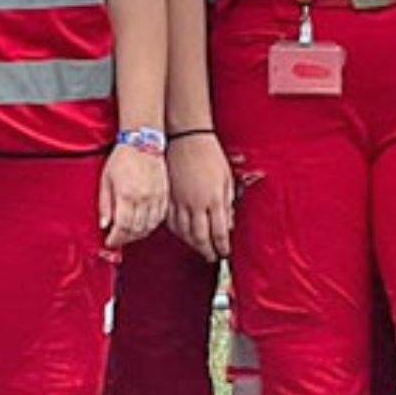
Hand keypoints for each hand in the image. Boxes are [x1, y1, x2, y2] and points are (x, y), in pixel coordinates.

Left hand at [100, 143, 168, 246]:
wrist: (142, 142)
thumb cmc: (123, 158)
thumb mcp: (105, 180)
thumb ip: (104, 204)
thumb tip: (104, 224)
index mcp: (126, 195)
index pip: (122, 227)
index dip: (115, 239)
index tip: (110, 242)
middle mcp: (143, 198)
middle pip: (136, 230)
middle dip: (125, 239)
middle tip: (118, 239)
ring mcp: (156, 197)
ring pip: (150, 226)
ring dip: (138, 234)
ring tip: (129, 234)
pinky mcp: (164, 195)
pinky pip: (160, 217)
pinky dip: (151, 225)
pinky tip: (144, 225)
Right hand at [166, 132, 233, 260]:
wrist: (185, 137)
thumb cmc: (208, 153)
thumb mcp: (227, 178)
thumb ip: (227, 203)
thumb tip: (228, 223)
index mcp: (214, 199)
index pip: (219, 233)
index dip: (222, 247)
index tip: (224, 252)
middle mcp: (196, 203)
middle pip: (200, 237)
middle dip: (207, 250)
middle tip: (211, 257)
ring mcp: (179, 200)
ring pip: (183, 232)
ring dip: (191, 243)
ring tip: (198, 247)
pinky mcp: (167, 196)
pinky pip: (169, 220)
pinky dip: (176, 231)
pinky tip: (181, 233)